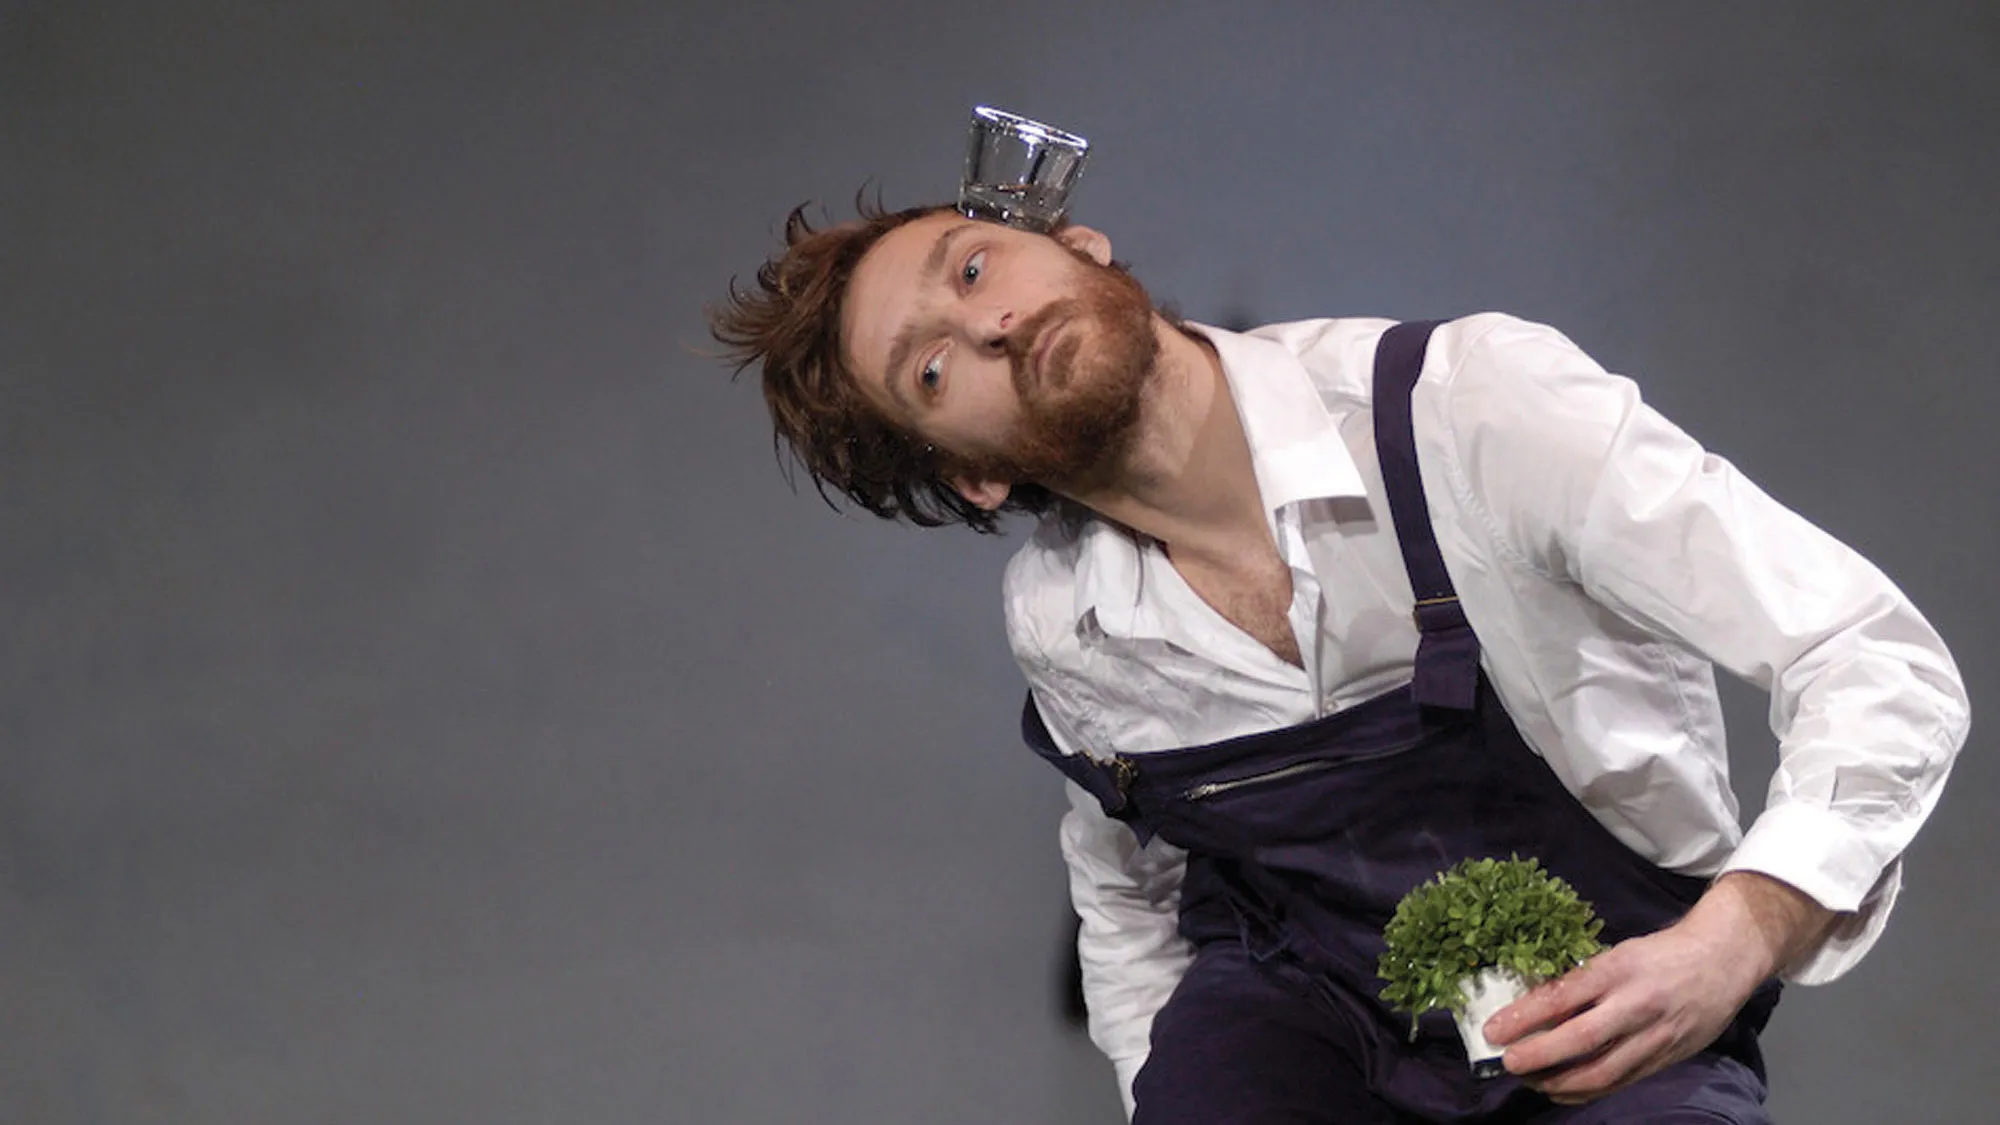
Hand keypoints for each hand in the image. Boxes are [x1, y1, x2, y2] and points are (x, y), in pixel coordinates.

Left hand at [1481, 872, 1832, 1103]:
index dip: (1524, 1018)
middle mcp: (1635, 1005)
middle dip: (1538, 1056)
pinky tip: (1563, 1092)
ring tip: (1532, 1081)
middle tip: (1507, 1062)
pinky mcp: (1667, 1058)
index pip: (1562, 997)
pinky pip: (1621, 1082)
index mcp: (1618, 969)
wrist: (1723, 961)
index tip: (1493, 1030)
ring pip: (1601, 1071)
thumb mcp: (1618, 954)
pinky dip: (1588, 1091)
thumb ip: (1583, 981)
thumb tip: (1534, 1005)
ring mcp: (1654, 1036)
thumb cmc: (1660, 954)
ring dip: (1559, 1082)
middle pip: (1579, 1040)